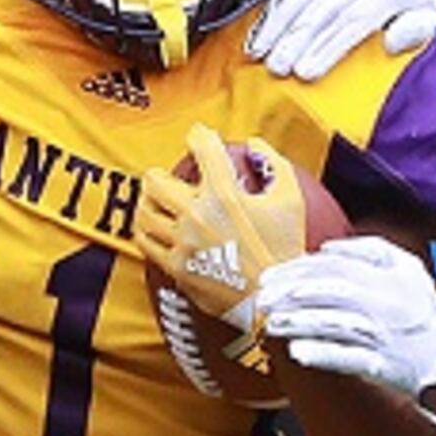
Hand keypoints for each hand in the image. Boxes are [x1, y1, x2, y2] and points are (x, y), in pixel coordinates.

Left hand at [137, 121, 310, 329]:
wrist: (274, 299)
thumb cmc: (285, 250)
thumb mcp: (291, 201)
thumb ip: (274, 164)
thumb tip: (255, 145)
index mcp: (225, 195)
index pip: (203, 149)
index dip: (199, 135)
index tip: (199, 137)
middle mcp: (197, 215)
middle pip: (155, 181)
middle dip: (160, 174)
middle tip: (165, 178)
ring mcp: (183, 243)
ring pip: (144, 212)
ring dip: (147, 203)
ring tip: (154, 203)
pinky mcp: (176, 267)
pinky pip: (146, 244)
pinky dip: (146, 233)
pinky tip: (154, 231)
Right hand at [245, 0, 435, 80]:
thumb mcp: (427, 10)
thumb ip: (415, 30)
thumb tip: (391, 43)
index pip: (351, 24)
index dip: (326, 49)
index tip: (306, 72)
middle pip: (320, 12)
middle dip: (295, 41)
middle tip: (277, 67)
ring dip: (276, 25)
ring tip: (259, 51)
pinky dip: (272, 4)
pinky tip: (261, 26)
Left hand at [248, 236, 435, 399]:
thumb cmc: (422, 311)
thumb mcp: (406, 268)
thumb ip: (370, 250)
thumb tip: (326, 247)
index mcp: (389, 276)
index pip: (336, 267)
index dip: (299, 270)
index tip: (271, 276)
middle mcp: (386, 304)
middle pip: (331, 292)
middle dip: (292, 293)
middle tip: (263, 297)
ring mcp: (383, 336)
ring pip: (335, 324)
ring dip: (299, 323)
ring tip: (271, 323)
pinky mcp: (382, 366)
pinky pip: (348, 359)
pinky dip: (323, 355)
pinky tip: (297, 353)